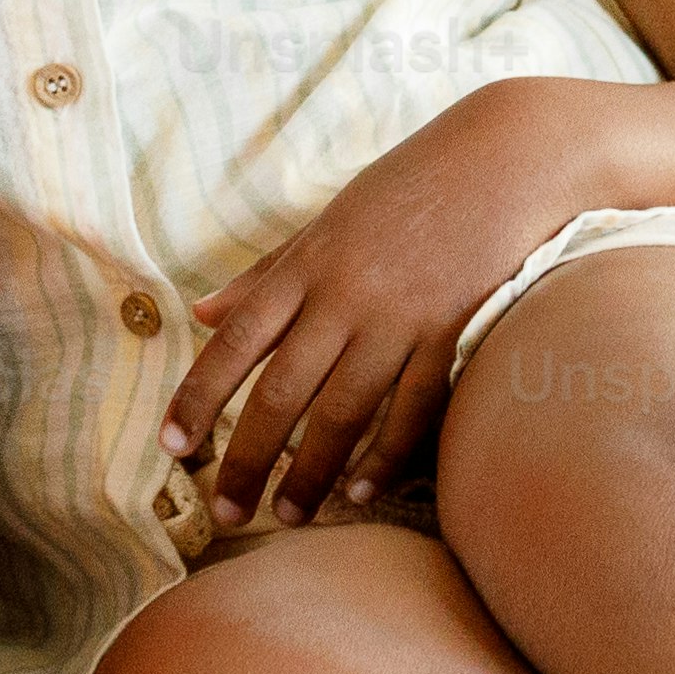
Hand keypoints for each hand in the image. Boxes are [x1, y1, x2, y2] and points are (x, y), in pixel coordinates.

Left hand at [171, 81, 594, 531]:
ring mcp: (399, 316)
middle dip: (247, 458)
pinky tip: (362, 491)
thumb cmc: (407, 186)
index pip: (235, 344)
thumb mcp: (326, 221)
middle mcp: (344, 295)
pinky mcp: (450, 330)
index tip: (172, 447)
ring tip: (290, 516)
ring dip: (311, 472)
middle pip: (282, 392)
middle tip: (227, 513)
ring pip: (343, 411)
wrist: (502, 157)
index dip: (198, 398)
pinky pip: (413, 407)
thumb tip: (201, 312)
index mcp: (305, 266)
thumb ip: (264, 274)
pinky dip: (386, 454)